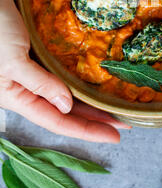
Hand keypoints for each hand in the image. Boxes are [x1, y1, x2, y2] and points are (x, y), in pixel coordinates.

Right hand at [0, 0, 128, 141]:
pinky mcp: (37, 51)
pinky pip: (61, 70)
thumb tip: (66, 107)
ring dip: (89, 99)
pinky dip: (78, 77)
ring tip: (113, 105)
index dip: (87, 130)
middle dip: (94, 118)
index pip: (57, 121)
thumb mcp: (12, 61)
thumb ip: (39, 84)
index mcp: (16, 96)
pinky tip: (93, 78)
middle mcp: (26, 86)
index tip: (114, 136)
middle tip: (123, 122)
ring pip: (66, 91)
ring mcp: (32, 69)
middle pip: (65, 109)